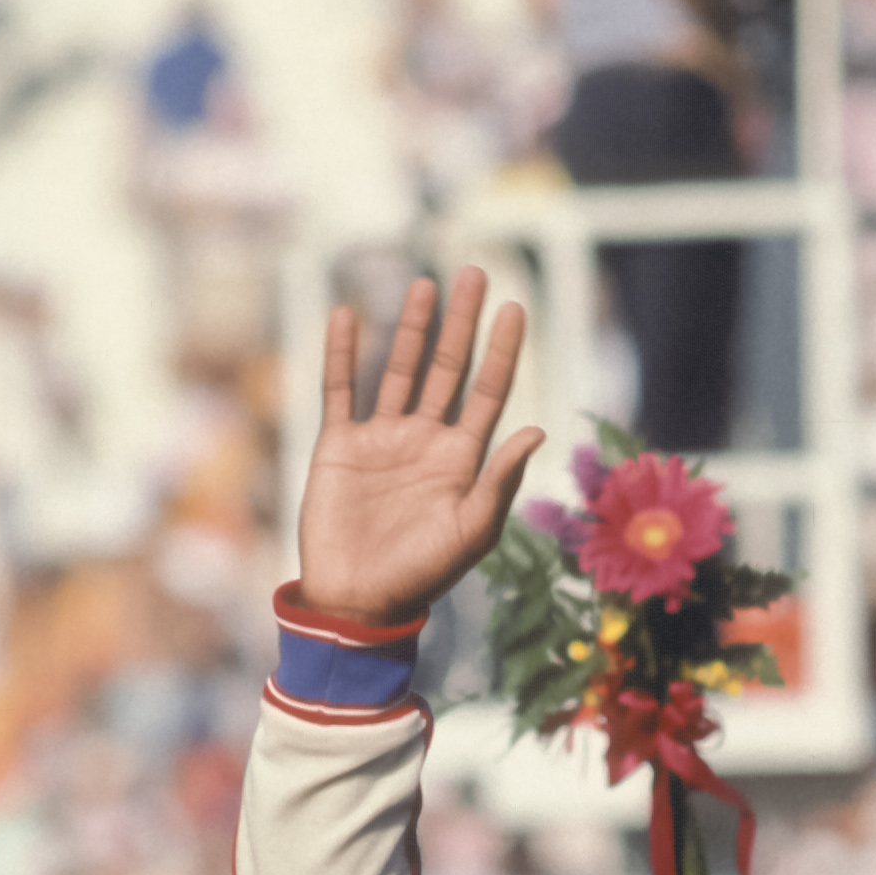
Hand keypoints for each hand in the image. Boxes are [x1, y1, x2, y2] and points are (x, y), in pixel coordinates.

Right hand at [292, 269, 545, 626]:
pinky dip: (341, 354)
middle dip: (463, 323)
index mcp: (461, 460)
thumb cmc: (422, 575)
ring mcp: (382, 440)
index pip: (488, 392)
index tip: (515, 308)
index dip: (501, 351)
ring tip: (426, 284)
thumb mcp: (472, 531)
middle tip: (476, 273)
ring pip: (399, 370)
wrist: (358, 601)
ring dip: (412, 328)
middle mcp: (425, 441)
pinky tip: (346, 316)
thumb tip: (536, 427)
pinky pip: (340, 390)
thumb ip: (500, 479)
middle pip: (448, 369)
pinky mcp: (339, 446)